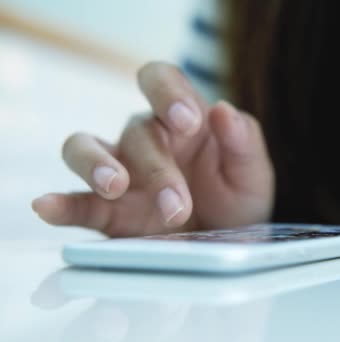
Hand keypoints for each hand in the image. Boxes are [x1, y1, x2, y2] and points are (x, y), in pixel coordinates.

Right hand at [32, 62, 273, 236]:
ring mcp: (122, 173)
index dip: (168, 92)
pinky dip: (60, 203)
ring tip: (114, 186)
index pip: (162, 80)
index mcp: (183, 119)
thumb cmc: (238, 197)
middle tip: (178, 207)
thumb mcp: (252, 172)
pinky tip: (47, 206)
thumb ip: (243, 140)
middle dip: (158, 169)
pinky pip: (76, 202)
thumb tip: (223, 109)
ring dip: (96, 164)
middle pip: (138, 132)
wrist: (228, 242)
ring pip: (85, 148)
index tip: (188, 121)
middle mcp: (148, 139)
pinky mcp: (107, 211)